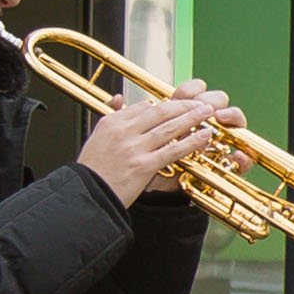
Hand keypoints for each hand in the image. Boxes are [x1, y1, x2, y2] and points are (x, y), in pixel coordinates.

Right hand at [81, 80, 233, 205]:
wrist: (87, 195)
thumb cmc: (93, 171)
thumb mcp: (96, 138)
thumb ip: (111, 117)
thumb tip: (118, 98)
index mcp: (111, 123)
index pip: (143, 106)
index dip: (165, 105)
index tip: (180, 106)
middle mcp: (122, 132)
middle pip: (159, 112)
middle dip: (184, 106)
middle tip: (201, 103)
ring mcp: (133, 148)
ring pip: (169, 128)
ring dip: (192, 118)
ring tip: (207, 113)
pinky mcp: (143, 166)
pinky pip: (172, 151)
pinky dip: (191, 142)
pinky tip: (204, 137)